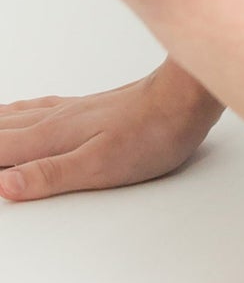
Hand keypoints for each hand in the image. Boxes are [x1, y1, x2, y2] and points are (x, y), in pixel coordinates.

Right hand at [0, 63, 219, 200]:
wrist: (185, 98)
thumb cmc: (152, 133)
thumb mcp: (101, 166)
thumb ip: (49, 175)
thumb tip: (2, 184)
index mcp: (51, 138)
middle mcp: (54, 121)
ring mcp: (70, 111)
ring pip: (15, 117)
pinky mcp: (87, 108)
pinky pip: (35, 109)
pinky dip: (14, 113)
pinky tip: (18, 111)